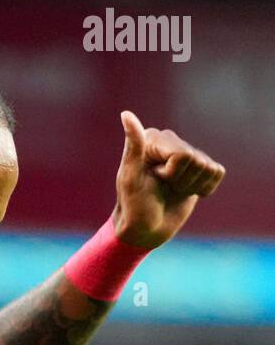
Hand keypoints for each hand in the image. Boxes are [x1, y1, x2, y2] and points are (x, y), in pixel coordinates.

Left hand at [112, 109, 224, 249]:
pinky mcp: (200, 169)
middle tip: (164, 188)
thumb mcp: (131, 178)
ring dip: (192, 186)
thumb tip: (126, 114)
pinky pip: (217, 172)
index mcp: (154, 139)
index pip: (182, 154)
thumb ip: (133, 146)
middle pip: (197, 160)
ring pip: (208, 167)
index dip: (171, 174)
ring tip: (173, 191)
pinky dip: (205, 188)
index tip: (154, 179)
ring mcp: (187, 155)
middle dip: (182, 181)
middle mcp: (171, 142)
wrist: (145, 230)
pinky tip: (187, 192)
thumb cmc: (134, 206)